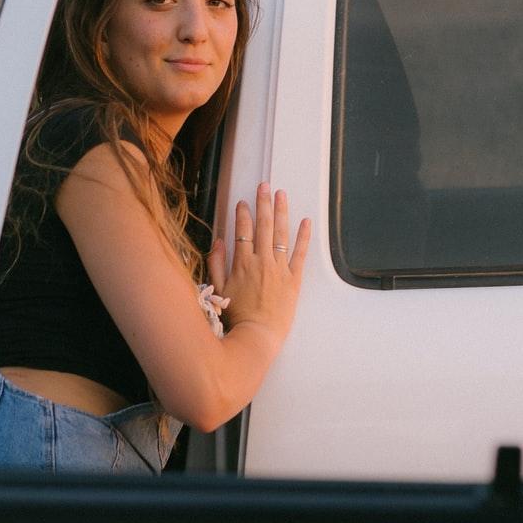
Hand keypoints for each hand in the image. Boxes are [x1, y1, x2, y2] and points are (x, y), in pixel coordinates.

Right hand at [206, 182, 309, 343]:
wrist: (257, 336)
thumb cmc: (236, 317)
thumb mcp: (218, 289)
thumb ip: (216, 263)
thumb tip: (219, 242)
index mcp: (242, 263)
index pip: (242, 231)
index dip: (242, 214)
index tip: (243, 202)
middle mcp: (262, 261)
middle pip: (263, 225)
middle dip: (263, 203)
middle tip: (265, 187)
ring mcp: (279, 269)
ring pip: (281, 234)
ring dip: (281, 212)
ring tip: (281, 195)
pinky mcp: (294, 280)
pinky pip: (300, 254)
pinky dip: (303, 237)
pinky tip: (306, 221)